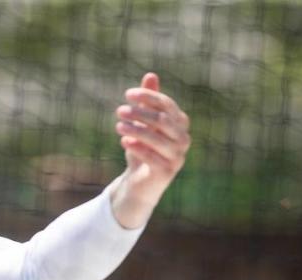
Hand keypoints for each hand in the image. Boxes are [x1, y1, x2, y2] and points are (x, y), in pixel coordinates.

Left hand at [114, 72, 190, 205]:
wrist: (140, 182)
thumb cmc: (142, 148)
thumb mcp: (143, 124)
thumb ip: (148, 102)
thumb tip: (151, 75)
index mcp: (180, 124)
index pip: (167, 105)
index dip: (148, 97)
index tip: (128, 94)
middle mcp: (183, 139)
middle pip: (163, 120)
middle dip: (140, 113)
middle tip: (119, 111)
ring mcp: (178, 156)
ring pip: (158, 138)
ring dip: (136, 130)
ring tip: (118, 126)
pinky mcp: (168, 172)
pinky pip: (153, 157)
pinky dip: (138, 148)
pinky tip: (124, 141)